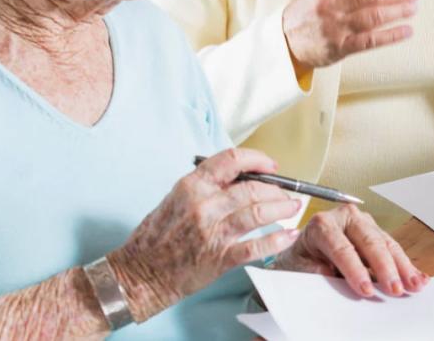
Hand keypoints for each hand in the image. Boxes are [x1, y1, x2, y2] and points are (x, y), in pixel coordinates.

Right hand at [108, 149, 301, 320]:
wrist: (140, 273)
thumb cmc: (157, 236)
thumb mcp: (178, 198)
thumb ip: (208, 186)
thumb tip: (243, 176)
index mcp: (192, 185)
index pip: (232, 160)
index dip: (258, 159)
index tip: (271, 166)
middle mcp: (203, 205)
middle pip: (252, 187)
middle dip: (277, 189)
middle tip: (286, 193)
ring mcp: (212, 232)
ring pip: (258, 212)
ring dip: (282, 209)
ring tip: (293, 208)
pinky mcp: (219, 258)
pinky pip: (255, 246)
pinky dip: (277, 240)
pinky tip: (289, 236)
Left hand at [273, 204, 428, 297]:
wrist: (301, 252)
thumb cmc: (300, 259)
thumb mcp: (298, 266)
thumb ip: (312, 270)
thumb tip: (330, 274)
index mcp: (322, 224)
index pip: (342, 248)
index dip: (355, 270)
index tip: (365, 290)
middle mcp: (345, 218)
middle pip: (369, 242)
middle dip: (384, 267)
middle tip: (394, 289)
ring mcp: (363, 223)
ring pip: (386, 243)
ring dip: (402, 266)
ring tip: (414, 284)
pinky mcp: (375, 231)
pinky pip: (392, 247)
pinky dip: (406, 264)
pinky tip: (418, 277)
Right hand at [282, 0, 420, 71]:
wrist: (285, 40)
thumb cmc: (310, 8)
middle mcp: (329, 0)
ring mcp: (334, 25)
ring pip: (374, 15)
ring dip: (399, 10)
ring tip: (414, 7)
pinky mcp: (339, 47)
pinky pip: (371, 40)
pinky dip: (392, 35)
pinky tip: (407, 30)